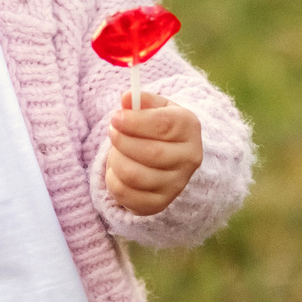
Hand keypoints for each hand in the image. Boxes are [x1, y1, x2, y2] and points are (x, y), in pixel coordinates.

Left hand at [105, 90, 201, 216]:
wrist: (171, 159)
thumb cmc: (159, 128)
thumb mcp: (155, 108)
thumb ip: (141, 100)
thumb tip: (127, 98)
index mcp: (190, 128)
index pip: (164, 125)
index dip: (135, 122)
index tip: (115, 117)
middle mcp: (189, 158)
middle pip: (150, 152)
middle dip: (122, 141)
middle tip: (112, 131)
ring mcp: (175, 184)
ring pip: (133, 175)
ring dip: (116, 159)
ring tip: (116, 150)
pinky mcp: (158, 203)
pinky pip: (124, 193)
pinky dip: (112, 179)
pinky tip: (117, 169)